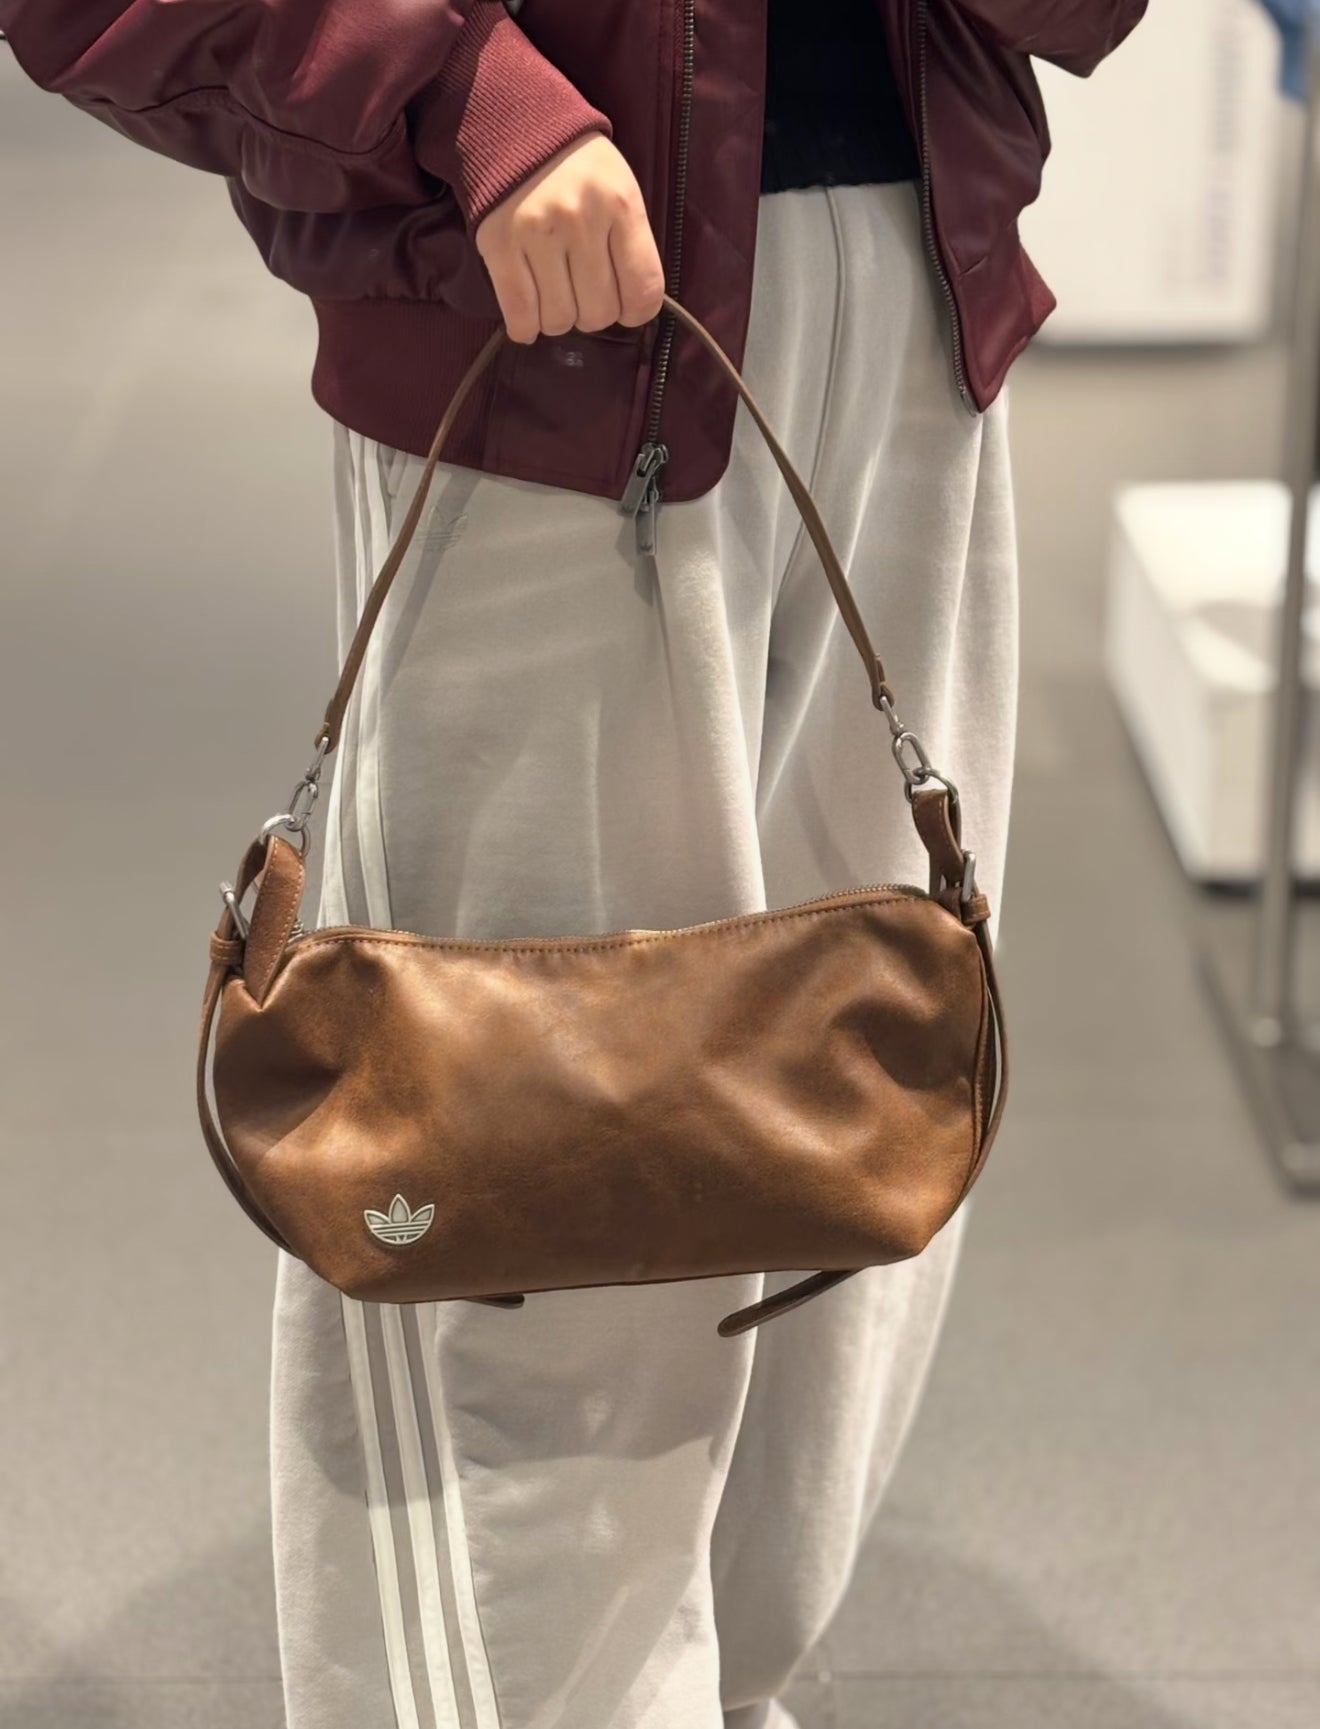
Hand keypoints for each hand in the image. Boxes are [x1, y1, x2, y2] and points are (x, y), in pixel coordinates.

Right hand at [475, 132, 665, 343]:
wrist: (514, 125)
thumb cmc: (577, 167)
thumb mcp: (620, 189)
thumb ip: (630, 244)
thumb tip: (631, 308)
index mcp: (620, 205)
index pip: (643, 292)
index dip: (636, 312)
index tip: (624, 306)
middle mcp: (581, 220)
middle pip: (599, 313)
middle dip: (594, 313)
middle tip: (583, 292)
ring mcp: (537, 234)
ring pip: (560, 320)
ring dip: (559, 318)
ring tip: (555, 292)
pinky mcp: (499, 246)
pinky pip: (520, 316)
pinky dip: (527, 328)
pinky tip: (530, 314)